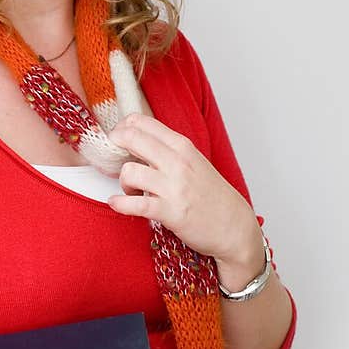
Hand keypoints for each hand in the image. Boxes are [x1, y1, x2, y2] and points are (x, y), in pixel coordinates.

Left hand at [107, 113, 261, 270]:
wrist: (234, 226)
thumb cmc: (212, 196)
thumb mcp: (194, 162)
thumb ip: (169, 151)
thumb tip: (137, 141)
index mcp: (183, 147)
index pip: (143, 122)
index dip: (123, 127)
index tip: (118, 137)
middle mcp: (178, 163)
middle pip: (132, 138)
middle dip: (115, 144)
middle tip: (114, 155)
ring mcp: (173, 187)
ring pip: (130, 172)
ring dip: (123, 182)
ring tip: (131, 191)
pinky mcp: (169, 212)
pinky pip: (135, 205)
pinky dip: (120, 204)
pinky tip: (117, 203)